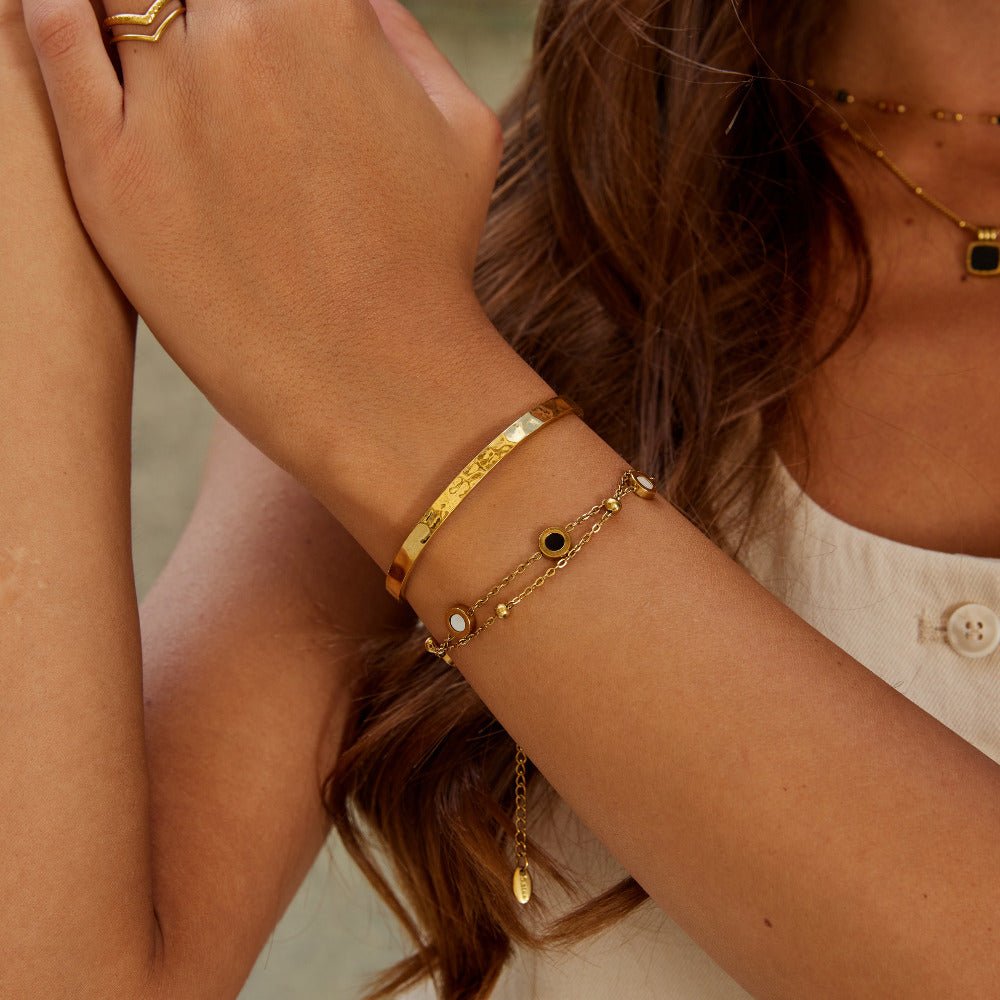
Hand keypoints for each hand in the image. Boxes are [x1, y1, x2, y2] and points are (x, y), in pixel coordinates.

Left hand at [22, 0, 502, 467]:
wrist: (375, 375)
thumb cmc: (430, 255)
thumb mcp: (460, 125)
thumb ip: (399, 32)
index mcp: (320, 10)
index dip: (265, 2)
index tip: (258, 24)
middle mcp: (235, 35)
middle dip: (204, 11)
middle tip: (211, 49)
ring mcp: (163, 103)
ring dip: (135, 8)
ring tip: (165, 56)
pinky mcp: (108, 172)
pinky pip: (51, 43)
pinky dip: (55, 8)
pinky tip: (69, 10)